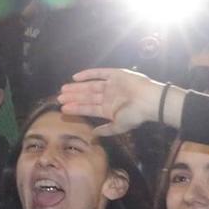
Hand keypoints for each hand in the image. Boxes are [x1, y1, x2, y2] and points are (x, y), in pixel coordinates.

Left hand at [57, 67, 179, 133]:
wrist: (150, 101)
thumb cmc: (135, 115)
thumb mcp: (120, 126)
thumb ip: (106, 130)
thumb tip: (93, 135)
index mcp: (109, 109)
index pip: (89, 108)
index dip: (76, 108)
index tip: (63, 109)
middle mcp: (109, 96)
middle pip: (87, 97)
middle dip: (73, 98)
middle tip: (58, 98)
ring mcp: (112, 85)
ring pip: (90, 86)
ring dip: (77, 88)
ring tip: (63, 89)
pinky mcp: (115, 74)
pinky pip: (99, 73)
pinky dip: (87, 74)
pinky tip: (75, 77)